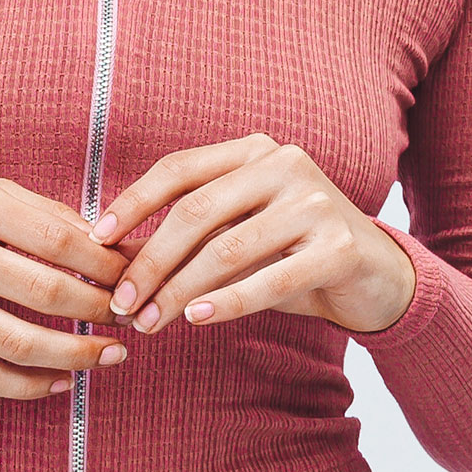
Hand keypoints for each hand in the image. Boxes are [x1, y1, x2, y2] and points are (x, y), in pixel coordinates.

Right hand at [0, 170, 133, 399]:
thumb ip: (41, 214)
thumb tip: (108, 245)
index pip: (58, 239)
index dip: (107, 263)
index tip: (135, 273)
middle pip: (45, 292)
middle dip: (101, 309)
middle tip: (131, 316)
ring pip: (18, 344)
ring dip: (76, 356)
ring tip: (111, 355)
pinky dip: (30, 386)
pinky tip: (61, 381)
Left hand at [89, 133, 415, 337]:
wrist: (375, 275)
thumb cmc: (291, 251)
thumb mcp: (241, 230)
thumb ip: (192, 233)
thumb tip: (116, 254)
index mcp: (253, 150)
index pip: (179, 169)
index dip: (133, 202)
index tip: (97, 238)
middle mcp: (285, 164)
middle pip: (196, 212)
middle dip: (150, 261)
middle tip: (121, 302)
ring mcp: (316, 202)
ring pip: (227, 249)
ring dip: (179, 290)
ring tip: (150, 322)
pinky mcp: (340, 246)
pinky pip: (270, 279)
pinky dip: (226, 302)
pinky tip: (195, 319)